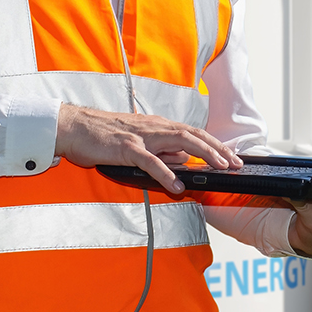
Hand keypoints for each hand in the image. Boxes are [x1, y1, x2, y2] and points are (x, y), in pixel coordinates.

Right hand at [55, 103, 241, 194]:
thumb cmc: (103, 135)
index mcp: (158, 126)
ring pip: (180, 141)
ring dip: (203, 154)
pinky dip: (166, 172)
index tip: (233, 157)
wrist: (74, 127)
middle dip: (219, 149)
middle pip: (194, 135)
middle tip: (236, 164)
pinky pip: (150, 161)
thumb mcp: (139, 142)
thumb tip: (185, 161)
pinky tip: (177, 185)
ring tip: (219, 168)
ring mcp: (141, 136)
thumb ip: (162, 151)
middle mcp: (155, 127)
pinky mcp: (126, 147)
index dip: (216, 144)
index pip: (195, 133)